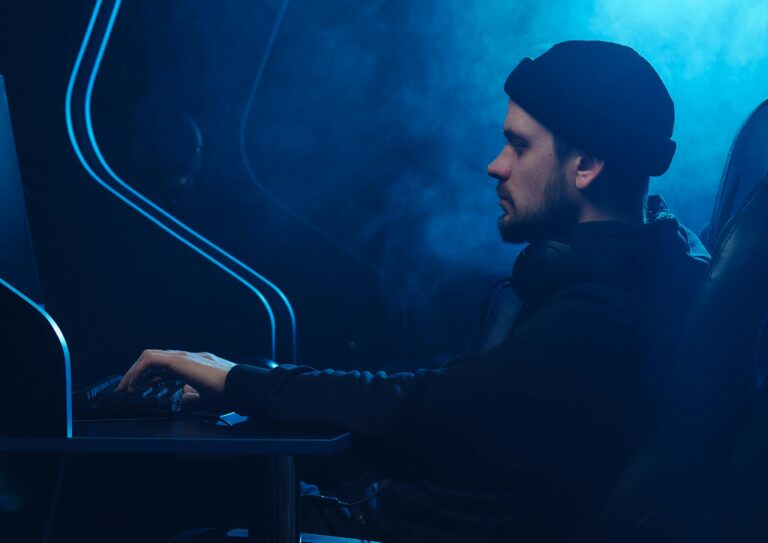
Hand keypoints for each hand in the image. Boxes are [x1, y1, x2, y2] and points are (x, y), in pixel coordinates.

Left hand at [116, 350, 236, 400]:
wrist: (243, 387)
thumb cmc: (232, 394)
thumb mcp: (208, 400)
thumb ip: (194, 398)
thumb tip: (183, 398)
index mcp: (195, 366)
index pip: (165, 367)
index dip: (148, 377)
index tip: (137, 390)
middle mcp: (189, 358)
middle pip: (155, 360)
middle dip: (136, 374)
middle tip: (125, 389)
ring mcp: (185, 357)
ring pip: (151, 356)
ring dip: (134, 371)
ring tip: (125, 387)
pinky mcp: (181, 361)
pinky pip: (152, 360)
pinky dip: (139, 371)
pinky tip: (134, 384)